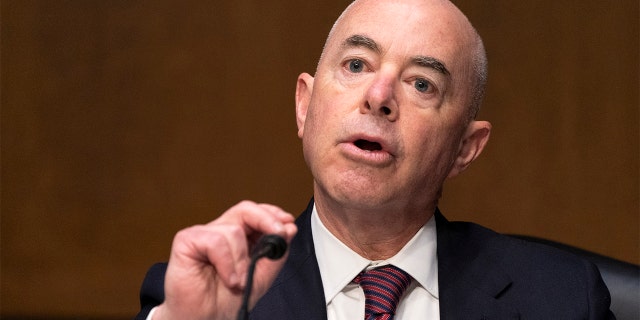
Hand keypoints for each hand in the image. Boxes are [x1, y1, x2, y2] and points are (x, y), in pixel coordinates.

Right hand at [153, 201, 297, 319]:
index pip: (255, 213)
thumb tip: (289, 228)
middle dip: (266, 220)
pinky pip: (215, 240)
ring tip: (239, 281)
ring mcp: (203, 235)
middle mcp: (220, 232)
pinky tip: (228, 279)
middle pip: (245, 209)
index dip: (272, 213)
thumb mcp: (261, 277)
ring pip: (233, 230)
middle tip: (278, 234)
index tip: (288, 222)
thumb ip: (275, 253)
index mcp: (237, 237)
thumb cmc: (225, 301)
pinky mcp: (187, 241)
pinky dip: (227, 262)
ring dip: (242, 260)